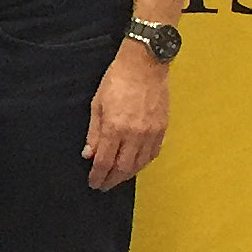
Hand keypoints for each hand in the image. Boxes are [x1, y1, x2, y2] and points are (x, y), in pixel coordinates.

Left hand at [83, 42, 169, 190]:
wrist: (145, 65)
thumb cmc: (116, 81)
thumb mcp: (97, 105)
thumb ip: (94, 133)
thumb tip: (89, 155)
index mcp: (114, 128)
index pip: (104, 162)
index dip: (98, 176)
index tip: (93, 183)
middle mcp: (134, 134)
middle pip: (123, 168)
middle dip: (112, 180)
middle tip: (103, 186)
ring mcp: (151, 133)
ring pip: (140, 164)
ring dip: (127, 175)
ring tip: (117, 178)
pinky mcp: (163, 129)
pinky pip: (153, 153)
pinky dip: (143, 163)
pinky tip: (135, 165)